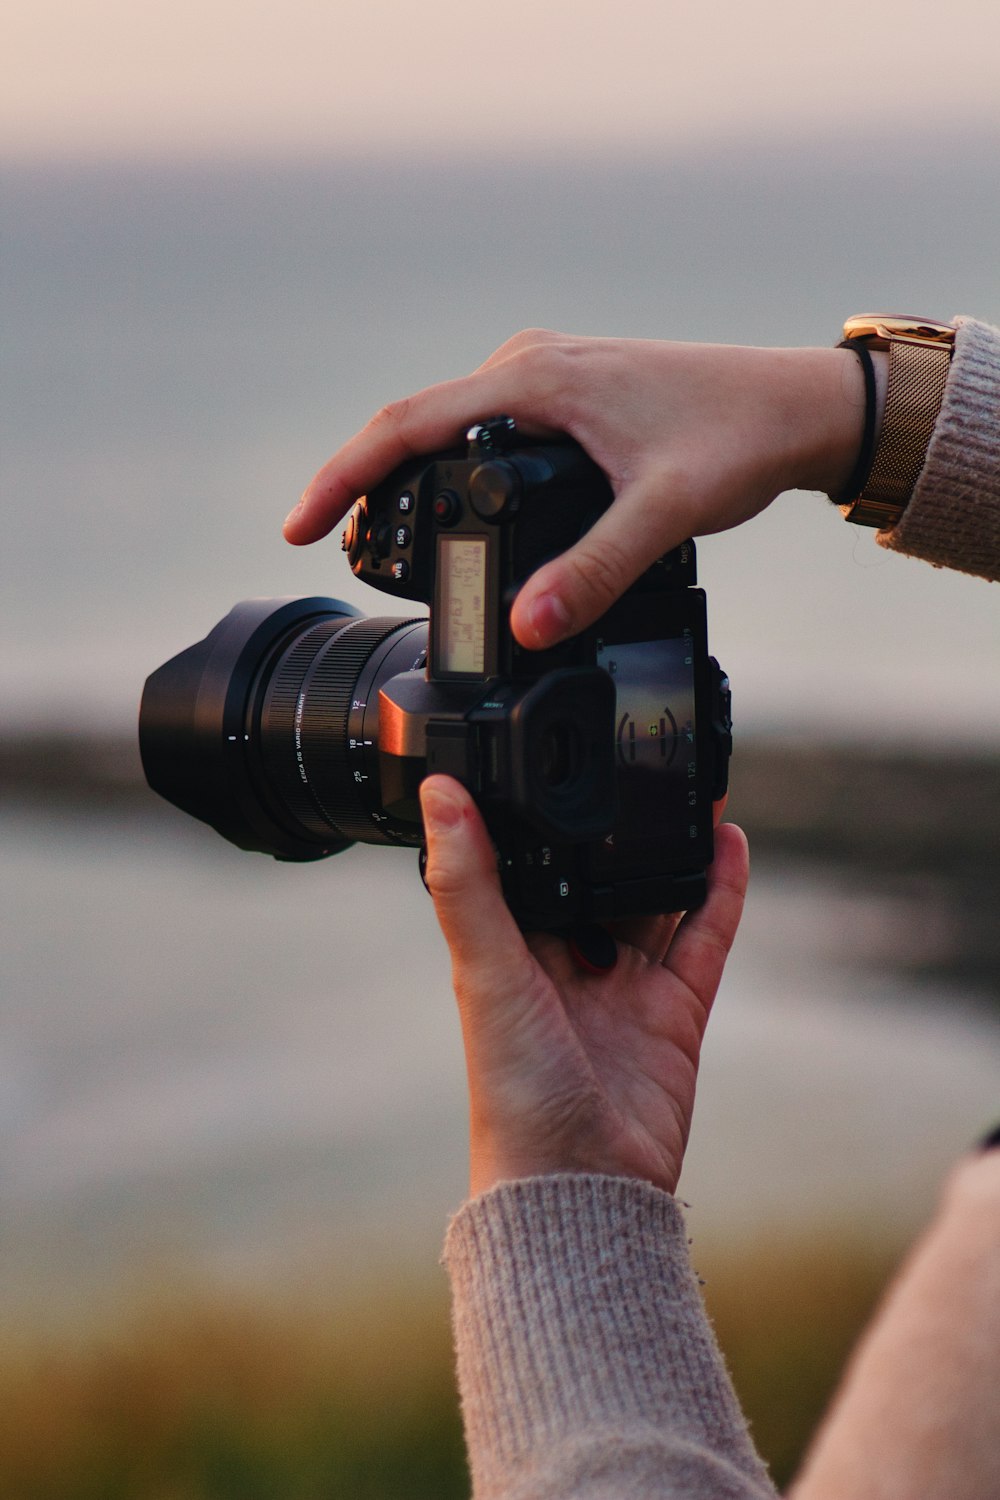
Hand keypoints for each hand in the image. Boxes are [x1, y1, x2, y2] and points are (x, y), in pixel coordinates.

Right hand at [286, 329, 866, 647]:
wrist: (795, 406)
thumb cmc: (736, 441)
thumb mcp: (665, 513)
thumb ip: (597, 571)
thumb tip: (527, 626)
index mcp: (534, 379)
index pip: (405, 425)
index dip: (341, 478)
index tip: (297, 529)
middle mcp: (530, 364)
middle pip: (412, 420)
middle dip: (358, 480)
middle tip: (320, 545)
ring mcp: (546, 373)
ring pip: (445, 421)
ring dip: (400, 470)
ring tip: (365, 533)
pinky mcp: (566, 391)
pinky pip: (480, 424)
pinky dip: (445, 464)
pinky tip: (443, 505)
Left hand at [418, 774, 748, 1198]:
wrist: (583, 1187)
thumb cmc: (514, 1091)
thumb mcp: (485, 971)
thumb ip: (468, 882)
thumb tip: (440, 791)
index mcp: (510, 951)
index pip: (527, 864)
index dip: (542, 815)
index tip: (553, 754)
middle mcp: (566, 963)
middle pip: (598, 876)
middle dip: (616, 825)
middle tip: (634, 757)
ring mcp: (625, 987)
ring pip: (654, 899)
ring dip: (669, 846)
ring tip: (687, 783)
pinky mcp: (675, 1012)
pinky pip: (703, 938)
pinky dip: (719, 891)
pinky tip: (729, 840)